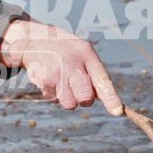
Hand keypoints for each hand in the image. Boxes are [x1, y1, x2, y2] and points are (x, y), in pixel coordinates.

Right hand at [0, 19, 122, 113]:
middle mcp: (73, 65)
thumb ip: (95, 74)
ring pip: (70, 104)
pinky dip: (54, 94)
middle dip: (84, 100)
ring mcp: (57, 74)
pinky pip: (55, 100)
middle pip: (86, 99)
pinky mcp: (44, 82)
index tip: (117, 112)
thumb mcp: (84, 54)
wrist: (35, 41)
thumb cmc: (67, 51)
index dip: (111, 98)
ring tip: (62, 81)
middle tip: (78, 88)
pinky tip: (51, 79)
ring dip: (68, 98)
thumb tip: (102, 100)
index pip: (102, 80)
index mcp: (87, 55)